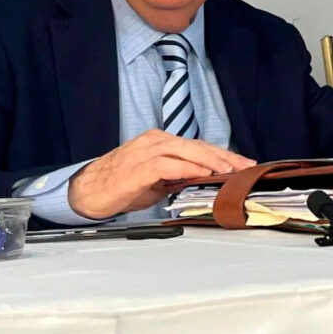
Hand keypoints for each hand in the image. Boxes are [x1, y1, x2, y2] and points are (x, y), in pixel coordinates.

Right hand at [68, 130, 255, 219]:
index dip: (224, 154)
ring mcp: (146, 152)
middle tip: (244, 167)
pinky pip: (168, 164)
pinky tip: (203, 173)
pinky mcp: (138, 168)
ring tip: (229, 170)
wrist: (87, 192)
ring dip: (211, 160)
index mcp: (162, 142)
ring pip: (186, 151)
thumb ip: (180, 176)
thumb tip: (207, 181)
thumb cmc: (122, 185)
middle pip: (197, 146)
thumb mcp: (158, 180)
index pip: (199, 146)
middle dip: (225, 157)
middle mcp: (156, 141)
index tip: (244, 164)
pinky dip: (187, 168)